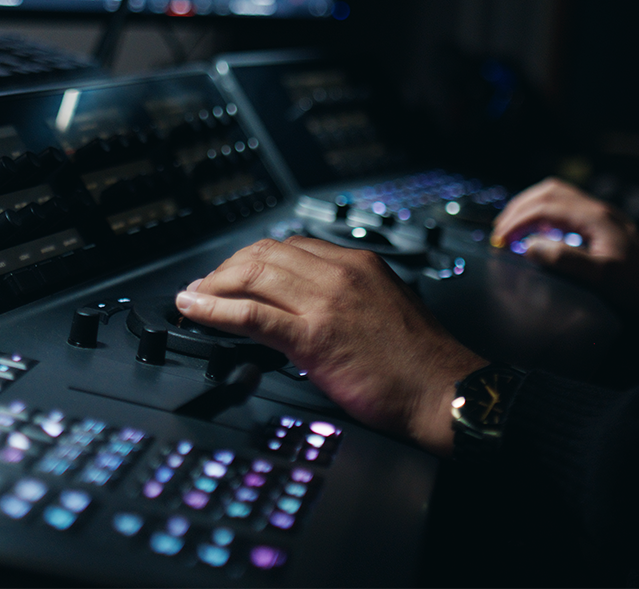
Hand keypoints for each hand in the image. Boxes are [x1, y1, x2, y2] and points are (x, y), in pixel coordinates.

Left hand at [175, 237, 485, 455]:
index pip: (292, 246)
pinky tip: (196, 310)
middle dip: (227, 268)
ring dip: (214, 285)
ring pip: (253, 275)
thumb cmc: (422, 363)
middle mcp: (341, 274)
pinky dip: (215, 309)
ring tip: (194, 297)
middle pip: (265, 254)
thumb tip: (311, 309)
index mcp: (359, 265)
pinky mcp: (314, 337)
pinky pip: (252, 314)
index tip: (236, 273)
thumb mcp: (386, 309)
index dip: (254, 258)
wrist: (444, 391)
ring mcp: (326, 303)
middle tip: (205, 286)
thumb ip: (349, 300)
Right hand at [492, 177, 638, 319]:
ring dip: (532, 205)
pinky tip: (542, 232)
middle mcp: (596, 209)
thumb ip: (565, 259)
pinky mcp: (604, 223)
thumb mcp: (603, 276)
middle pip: (548, 191)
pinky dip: (546, 212)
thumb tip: (529, 246)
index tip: (500, 240)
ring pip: (558, 193)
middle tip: (500, 230)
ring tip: (514, 226)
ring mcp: (601, 214)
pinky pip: (567, 205)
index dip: (517, 221)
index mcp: (593, 217)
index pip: (544, 207)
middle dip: (519, 207)